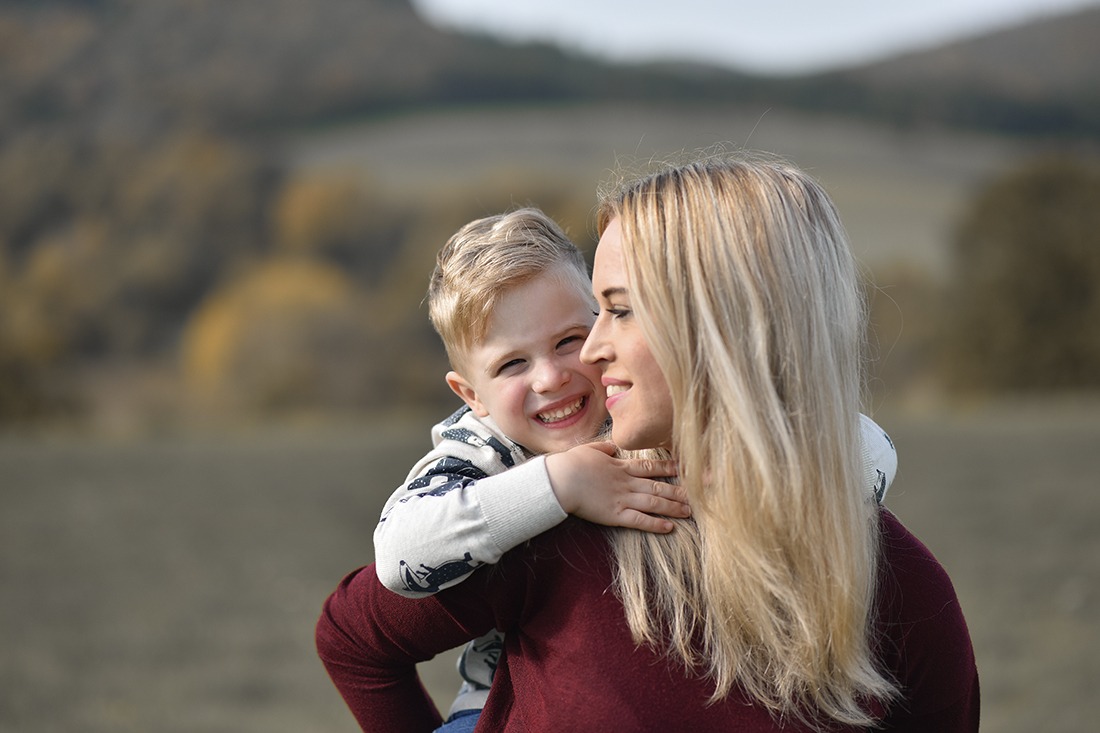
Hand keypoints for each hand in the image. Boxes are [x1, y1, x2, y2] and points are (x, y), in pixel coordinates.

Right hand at [544, 442, 687, 532]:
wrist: (560, 479)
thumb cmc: (570, 463)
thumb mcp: (589, 450)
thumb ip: (604, 448)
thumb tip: (613, 447)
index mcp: (620, 466)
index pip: (650, 467)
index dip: (669, 468)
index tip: (684, 469)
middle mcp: (626, 482)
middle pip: (658, 486)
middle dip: (679, 490)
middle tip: (697, 494)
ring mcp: (622, 498)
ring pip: (654, 503)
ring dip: (673, 507)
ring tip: (690, 511)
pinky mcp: (615, 515)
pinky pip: (639, 520)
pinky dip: (655, 524)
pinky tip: (669, 527)